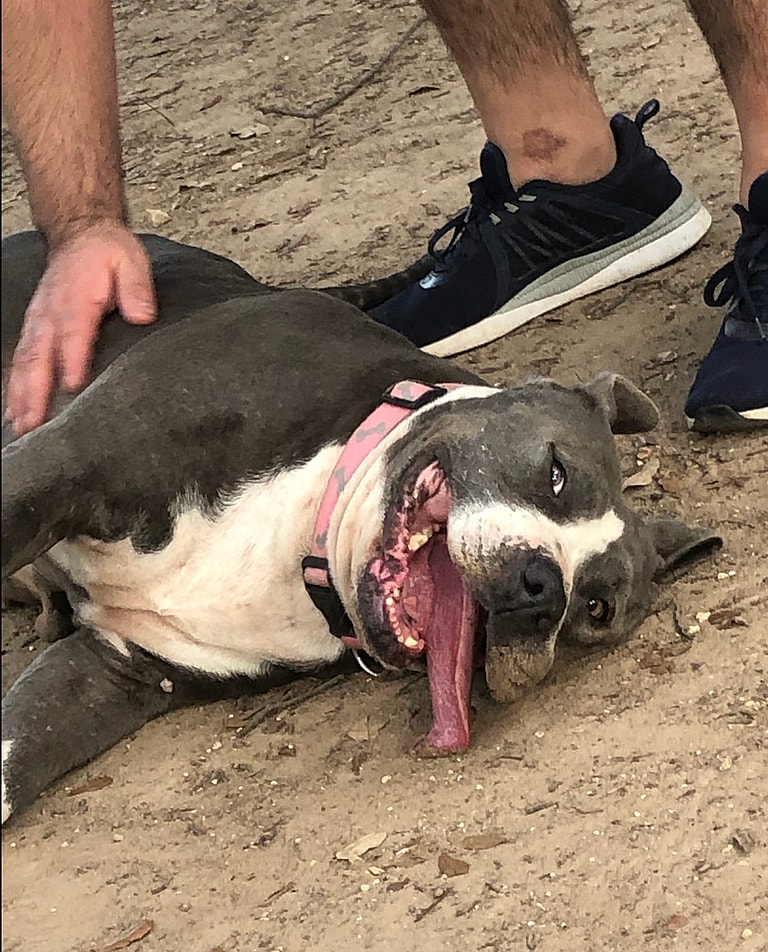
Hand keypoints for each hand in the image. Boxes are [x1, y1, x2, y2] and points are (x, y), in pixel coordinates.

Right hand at [6, 221, 156, 434]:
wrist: (80, 235)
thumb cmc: (107, 253)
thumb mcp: (130, 261)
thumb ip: (136, 288)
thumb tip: (142, 314)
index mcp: (76, 299)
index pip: (73, 333)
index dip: (72, 359)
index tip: (74, 386)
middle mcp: (50, 314)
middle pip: (40, 356)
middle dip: (36, 391)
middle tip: (36, 423)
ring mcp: (38, 322)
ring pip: (26, 363)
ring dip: (21, 395)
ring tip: (22, 426)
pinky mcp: (34, 329)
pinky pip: (21, 360)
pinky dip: (16, 387)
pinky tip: (16, 412)